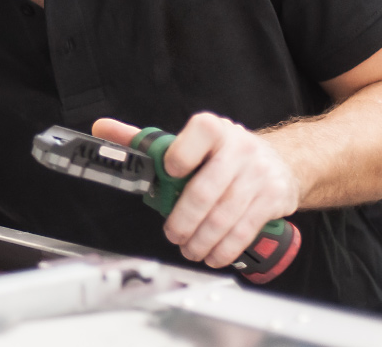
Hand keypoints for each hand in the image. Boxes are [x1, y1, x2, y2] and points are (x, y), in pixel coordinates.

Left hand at [92, 113, 299, 268]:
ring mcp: (259, 173)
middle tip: (172, 234)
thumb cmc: (222, 154)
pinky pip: (245, 229)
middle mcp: (239, 148)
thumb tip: (102, 128)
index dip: (180, 156)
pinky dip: (225, 248)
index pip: (197, 134)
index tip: (169, 172)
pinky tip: (213, 254)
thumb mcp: (187, 142)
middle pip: (204, 190)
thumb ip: (144, 140)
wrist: (279, 161)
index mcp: (211, 130)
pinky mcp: (273, 197)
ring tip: (189, 248)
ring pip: (224, 214)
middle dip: (183, 220)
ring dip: (202, 239)